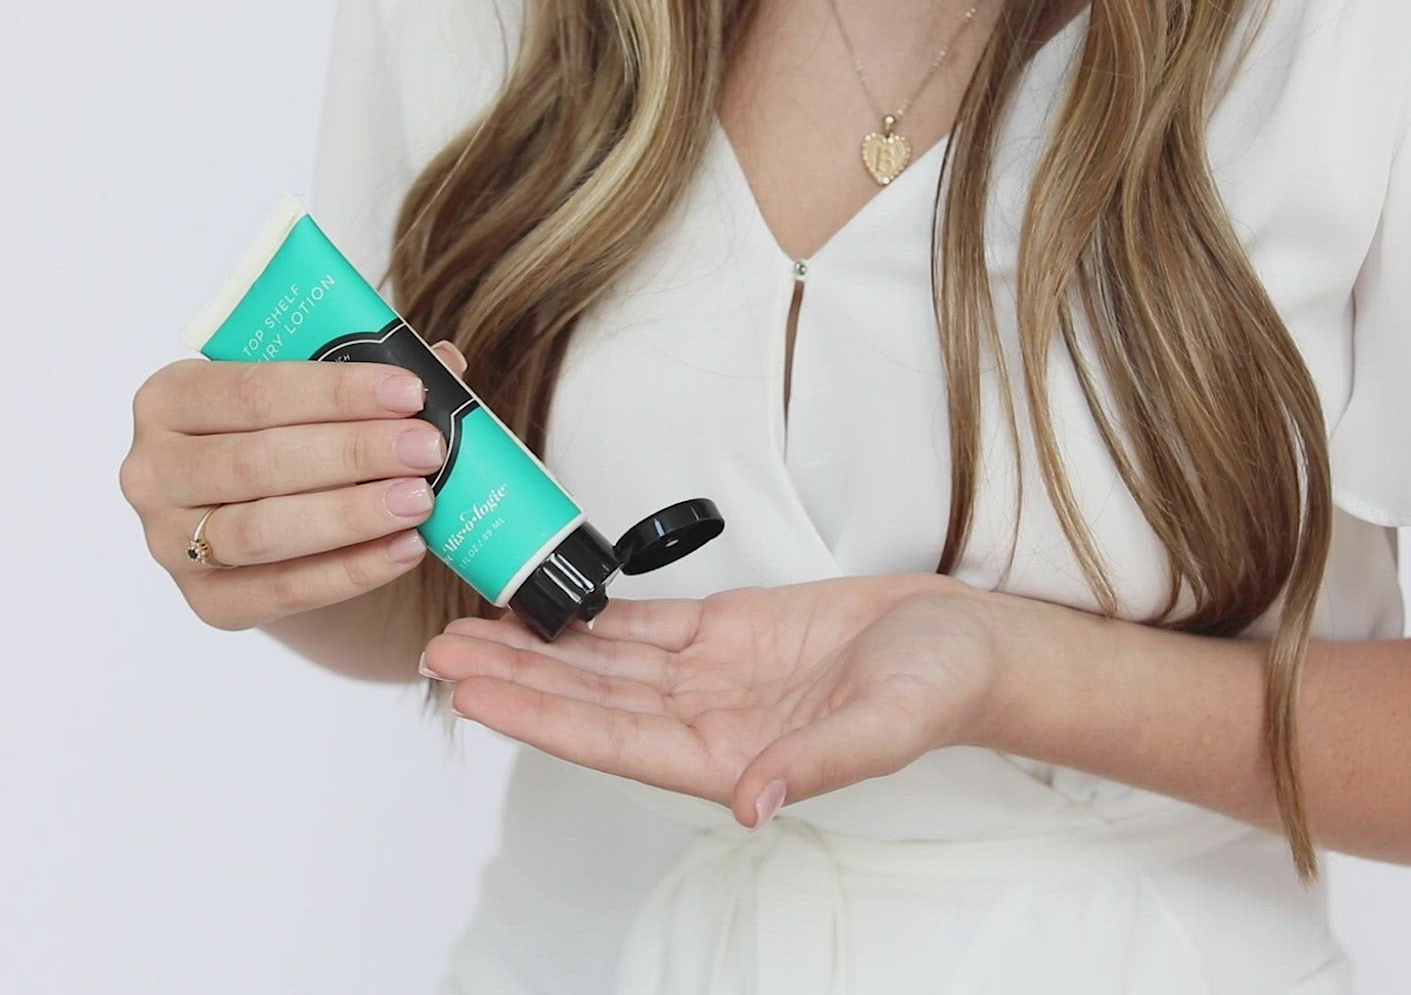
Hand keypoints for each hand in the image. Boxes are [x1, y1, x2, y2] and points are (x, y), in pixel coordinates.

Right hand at [120, 340, 467, 630]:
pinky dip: (349, 571)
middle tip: (426, 447)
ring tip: (421, 499)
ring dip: (351, 515)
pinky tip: (406, 549)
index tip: (409, 392)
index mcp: (170, 398)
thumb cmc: (292, 439)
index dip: (335, 392)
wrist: (274, 524)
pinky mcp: (206, 601)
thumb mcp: (312, 398)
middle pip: (258, 462)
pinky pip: (281, 591)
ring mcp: (169, 543)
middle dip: (352, 453)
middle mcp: (153, 470)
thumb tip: (442, 364)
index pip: (253, 391)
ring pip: (263, 530)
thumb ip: (364, 376)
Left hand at [419, 573, 1004, 827]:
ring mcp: (710, 676)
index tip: (475, 698)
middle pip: (588, 700)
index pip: (612, 741)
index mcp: (732, 756)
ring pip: (602, 663)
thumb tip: (749, 804)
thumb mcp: (884, 725)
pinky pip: (640, 628)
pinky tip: (542, 607)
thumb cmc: (938, 688)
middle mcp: (706, 721)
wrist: (971, 642)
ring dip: (536, 647)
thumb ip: (815, 765)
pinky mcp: (725, 632)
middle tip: (439, 655)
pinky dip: (589, 618)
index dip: (539, 718)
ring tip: (467, 629)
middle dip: (513, 678)